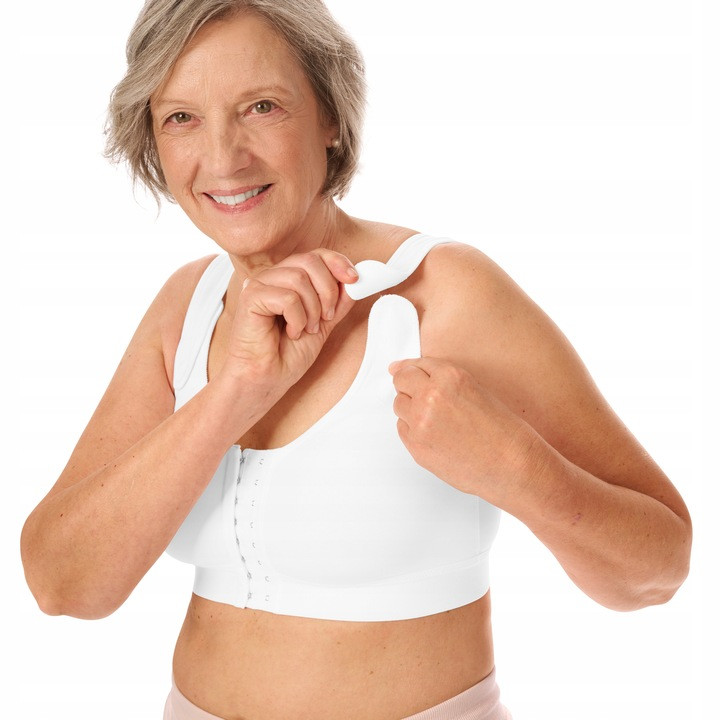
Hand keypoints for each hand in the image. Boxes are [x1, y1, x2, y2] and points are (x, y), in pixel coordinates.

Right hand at [221, 249, 357, 389]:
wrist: (267, 378)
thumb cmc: (287, 355)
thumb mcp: (323, 324)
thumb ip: (338, 302)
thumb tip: (356, 281)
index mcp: (288, 279)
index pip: (316, 255)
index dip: (338, 262)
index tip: (354, 279)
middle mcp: (273, 277)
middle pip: (309, 261)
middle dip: (328, 291)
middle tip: (326, 317)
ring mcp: (259, 285)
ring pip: (299, 279)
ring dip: (312, 309)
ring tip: (306, 329)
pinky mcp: (250, 297)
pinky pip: (287, 297)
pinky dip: (297, 318)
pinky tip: (291, 332)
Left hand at [389, 357, 540, 503]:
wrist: (513, 467)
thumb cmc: (503, 431)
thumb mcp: (476, 390)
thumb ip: (441, 378)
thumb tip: (398, 368)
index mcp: (450, 376)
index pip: (416, 364)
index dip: (414, 370)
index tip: (408, 371)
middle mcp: (431, 396)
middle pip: (401, 380)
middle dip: (408, 385)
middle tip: (424, 397)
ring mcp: (420, 422)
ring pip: (399, 405)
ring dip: (411, 408)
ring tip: (438, 420)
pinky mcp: (416, 446)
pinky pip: (402, 429)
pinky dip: (413, 429)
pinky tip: (436, 435)